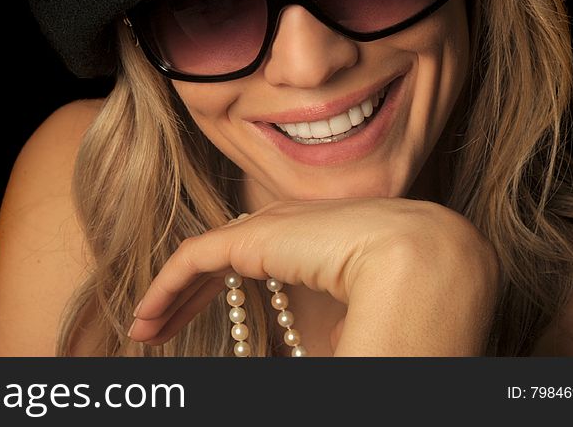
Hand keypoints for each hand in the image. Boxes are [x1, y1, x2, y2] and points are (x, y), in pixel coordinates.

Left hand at [129, 198, 499, 354]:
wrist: (428, 269)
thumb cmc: (416, 304)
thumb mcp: (359, 320)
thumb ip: (326, 326)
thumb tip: (312, 347)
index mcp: (325, 242)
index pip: (263, 260)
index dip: (226, 293)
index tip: (212, 328)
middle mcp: (296, 227)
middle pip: (228, 257)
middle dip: (191, 295)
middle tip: (159, 327)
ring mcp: (274, 226)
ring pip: (206, 259)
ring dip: (173, 294)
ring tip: (144, 328)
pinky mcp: (253, 237)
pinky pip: (195, 259)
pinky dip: (166, 286)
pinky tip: (146, 318)